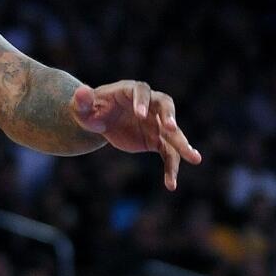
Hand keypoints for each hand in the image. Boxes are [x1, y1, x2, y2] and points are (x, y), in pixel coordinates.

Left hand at [73, 80, 201, 190]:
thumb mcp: (81, 108)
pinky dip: (171, 168)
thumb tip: (81, 92)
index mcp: (129, 91)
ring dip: (183, 144)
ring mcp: (155, 123)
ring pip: (173, 132)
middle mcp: (148, 105)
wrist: (98, 123)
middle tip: (172, 128)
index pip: (141, 91)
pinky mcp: (156, 140)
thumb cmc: (89, 111)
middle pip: (165, 106)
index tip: (141, 116)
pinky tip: (171, 184)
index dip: (142, 102)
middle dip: (169, 116)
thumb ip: (81, 101)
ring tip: (195, 158)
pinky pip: (168, 153)